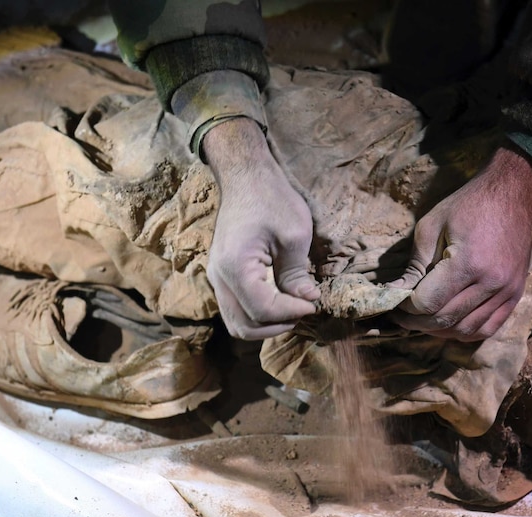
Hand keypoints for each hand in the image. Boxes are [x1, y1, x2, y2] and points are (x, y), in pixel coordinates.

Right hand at [202, 118, 319, 339]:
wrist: (246, 177)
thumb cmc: (271, 198)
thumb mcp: (294, 234)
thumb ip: (297, 274)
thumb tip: (308, 302)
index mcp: (235, 266)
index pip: (262, 310)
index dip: (292, 312)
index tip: (314, 303)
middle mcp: (218, 277)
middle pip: (244, 325)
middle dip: (278, 325)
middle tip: (304, 310)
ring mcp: (216, 277)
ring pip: (237, 322)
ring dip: (266, 325)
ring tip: (293, 310)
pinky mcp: (222, 275)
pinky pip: (236, 308)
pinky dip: (257, 315)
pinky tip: (280, 301)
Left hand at [389, 146, 531, 340]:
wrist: (512, 194)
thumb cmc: (467, 205)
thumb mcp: (431, 227)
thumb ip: (414, 265)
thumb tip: (396, 293)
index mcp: (468, 262)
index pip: (428, 303)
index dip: (406, 309)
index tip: (395, 303)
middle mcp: (491, 282)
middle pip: (445, 319)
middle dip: (417, 322)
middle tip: (402, 316)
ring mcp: (507, 291)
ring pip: (466, 330)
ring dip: (440, 330)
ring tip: (423, 320)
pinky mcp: (515, 295)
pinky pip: (488, 328)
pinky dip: (465, 332)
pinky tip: (449, 324)